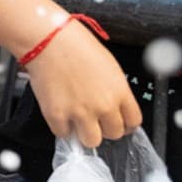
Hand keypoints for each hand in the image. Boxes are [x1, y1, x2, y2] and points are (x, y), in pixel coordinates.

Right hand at [25, 20, 141, 148]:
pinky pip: (64, 134)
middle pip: (114, 134)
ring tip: (77, 118)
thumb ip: (114, 90)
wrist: (49, 40)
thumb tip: (113, 106)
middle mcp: (103, 105)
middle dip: (104, 128)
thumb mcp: (108, 66)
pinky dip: (61, 126)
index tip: (119, 123)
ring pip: (91, 141)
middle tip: (94, 118)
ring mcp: (81, 113)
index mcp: (119, 91)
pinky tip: (60, 111)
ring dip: (84, 132)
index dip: (125, 124)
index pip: (133, 122)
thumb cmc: (76, 45)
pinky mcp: (58, 116)